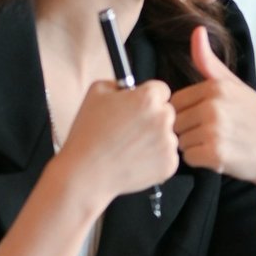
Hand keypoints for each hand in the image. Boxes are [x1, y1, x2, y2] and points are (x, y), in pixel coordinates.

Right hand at [59, 79, 177, 208]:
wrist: (86, 173)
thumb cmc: (88, 134)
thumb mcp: (95, 93)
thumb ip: (118, 83)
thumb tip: (130, 86)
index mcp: (147, 98)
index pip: (162, 90)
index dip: (148, 98)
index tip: (138, 107)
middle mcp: (163, 118)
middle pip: (167, 112)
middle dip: (153, 118)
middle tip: (130, 130)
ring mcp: (168, 143)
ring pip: (168, 135)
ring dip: (154, 139)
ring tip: (129, 147)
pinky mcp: (170, 164)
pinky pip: (167, 156)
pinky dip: (155, 158)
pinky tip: (134, 160)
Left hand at [172, 25, 255, 186]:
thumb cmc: (255, 119)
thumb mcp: (235, 85)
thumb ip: (209, 62)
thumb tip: (196, 30)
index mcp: (215, 87)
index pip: (175, 101)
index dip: (188, 112)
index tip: (208, 118)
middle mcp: (213, 107)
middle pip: (175, 121)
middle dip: (189, 130)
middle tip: (214, 133)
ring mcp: (214, 131)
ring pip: (180, 140)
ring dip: (194, 146)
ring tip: (219, 143)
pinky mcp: (215, 154)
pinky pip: (188, 158)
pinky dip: (200, 161)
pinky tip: (220, 156)